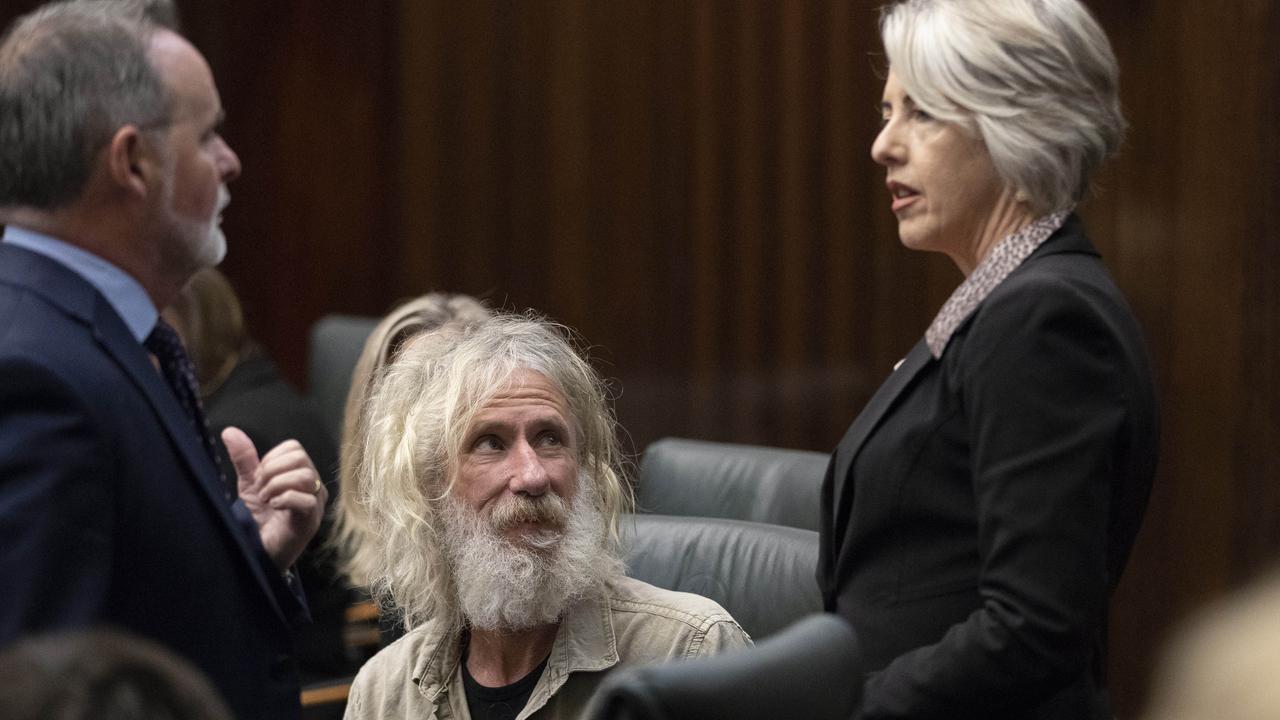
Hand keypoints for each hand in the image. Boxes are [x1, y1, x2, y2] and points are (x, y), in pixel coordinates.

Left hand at [222, 427, 326, 571]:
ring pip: (305, 476)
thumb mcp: (249, 484)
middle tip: (261, 489)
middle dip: (272, 471)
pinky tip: (273, 508)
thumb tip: (230, 431)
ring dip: (277, 486)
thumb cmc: (260, 518)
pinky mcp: (312, 519)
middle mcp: (313, 485)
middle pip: (300, 458)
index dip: (272, 459)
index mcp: (301, 473)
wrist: (259, 550)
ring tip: (266, 500)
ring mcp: (316, 502)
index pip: (294, 448)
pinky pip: (306, 499)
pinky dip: (283, 499)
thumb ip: (244, 458)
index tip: (259, 477)